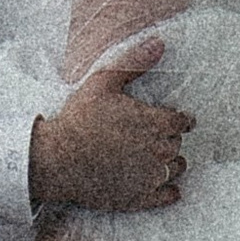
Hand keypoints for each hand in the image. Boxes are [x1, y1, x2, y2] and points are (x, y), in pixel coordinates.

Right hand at [29, 36, 193, 213]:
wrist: (57, 160)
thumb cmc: (79, 119)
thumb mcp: (104, 82)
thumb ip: (134, 63)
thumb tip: (160, 42)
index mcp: (155, 123)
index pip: (182, 121)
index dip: (178, 119)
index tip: (173, 119)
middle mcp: (159, 151)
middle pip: (178, 144)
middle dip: (170, 139)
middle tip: (155, 136)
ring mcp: (151, 177)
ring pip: (177, 168)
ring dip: (171, 162)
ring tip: (156, 158)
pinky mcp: (140, 198)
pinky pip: (169, 195)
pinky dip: (170, 190)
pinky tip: (161, 184)